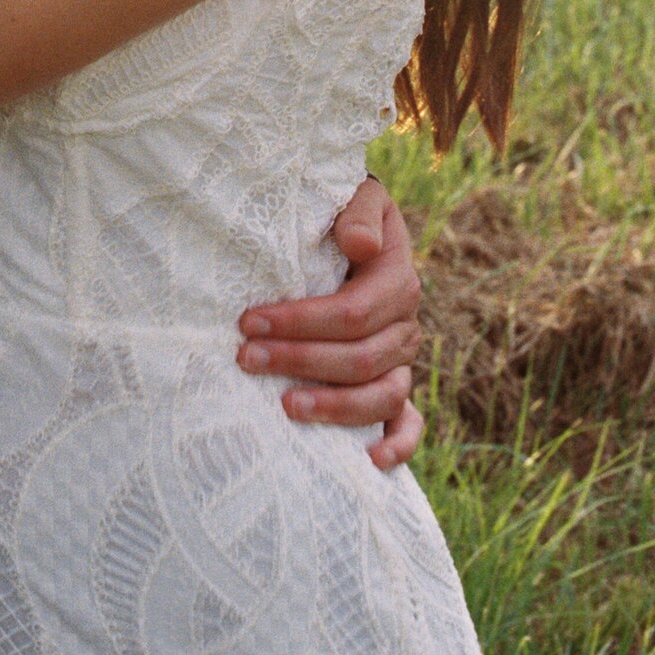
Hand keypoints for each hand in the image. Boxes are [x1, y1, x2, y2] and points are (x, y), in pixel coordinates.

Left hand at [235, 176, 423, 470]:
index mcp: (397, 279)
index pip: (352, 313)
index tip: (249, 321)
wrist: (356, 227)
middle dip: (299, 361)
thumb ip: (358, 212)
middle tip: (245, 359)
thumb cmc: (343, 210)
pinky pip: (409, 423)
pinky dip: (398, 446)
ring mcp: (403, 361)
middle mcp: (405, 325)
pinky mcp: (396, 385)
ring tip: (285, 406)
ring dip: (333, 407)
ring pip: (381, 397)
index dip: (301, 322)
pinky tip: (370, 461)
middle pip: (360, 358)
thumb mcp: (358, 194)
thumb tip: (359, 246)